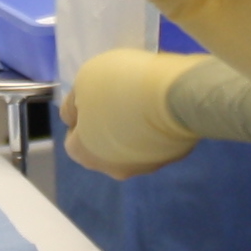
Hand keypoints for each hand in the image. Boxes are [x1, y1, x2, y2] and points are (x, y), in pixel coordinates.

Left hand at [65, 48, 195, 178]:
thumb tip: (76, 117)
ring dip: (133, 128)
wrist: (176, 94)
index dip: (80, 118)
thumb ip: (74, 103)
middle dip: (107, 125)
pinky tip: (160, 105)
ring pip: (132, 146)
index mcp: (86, 154)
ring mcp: (147, 166)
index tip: (92, 99)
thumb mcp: (84, 80)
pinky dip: (156, 127)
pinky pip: (158, 141)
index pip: (74, 140)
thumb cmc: (120, 86)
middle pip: (104, 147)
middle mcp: (114, 169)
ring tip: (141, 99)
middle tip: (116, 98)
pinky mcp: (174, 156)